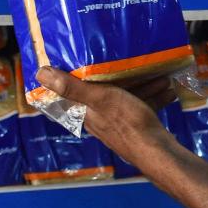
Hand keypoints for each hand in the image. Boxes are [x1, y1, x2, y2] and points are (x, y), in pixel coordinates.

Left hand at [37, 66, 178, 170]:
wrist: (158, 152)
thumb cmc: (127, 123)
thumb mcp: (100, 99)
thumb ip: (73, 88)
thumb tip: (40, 74)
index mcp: (87, 112)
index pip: (76, 90)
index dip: (78, 73)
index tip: (83, 55)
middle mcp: (101, 118)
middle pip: (107, 90)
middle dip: (122, 75)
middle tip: (132, 59)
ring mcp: (120, 123)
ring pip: (129, 97)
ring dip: (143, 85)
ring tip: (159, 76)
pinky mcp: (137, 127)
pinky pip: (143, 106)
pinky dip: (153, 97)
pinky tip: (167, 90)